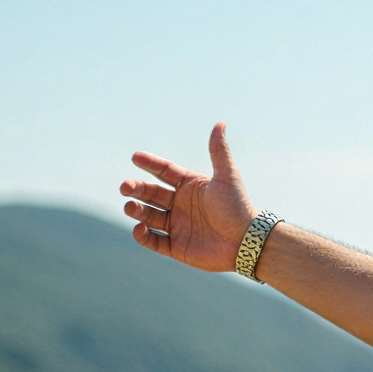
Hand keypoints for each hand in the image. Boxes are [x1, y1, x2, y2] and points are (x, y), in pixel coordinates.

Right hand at [118, 122, 255, 271]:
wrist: (248, 242)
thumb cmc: (238, 208)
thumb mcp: (227, 177)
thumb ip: (219, 152)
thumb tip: (220, 124)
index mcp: (190, 187)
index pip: (164, 172)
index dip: (150, 164)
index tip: (135, 157)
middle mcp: (181, 205)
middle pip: (151, 194)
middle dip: (136, 189)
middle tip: (125, 187)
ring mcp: (178, 226)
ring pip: (149, 216)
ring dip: (136, 210)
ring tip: (130, 206)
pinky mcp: (177, 247)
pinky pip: (154, 241)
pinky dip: (143, 236)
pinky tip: (139, 228)